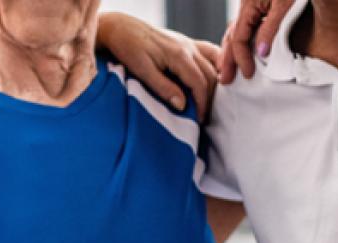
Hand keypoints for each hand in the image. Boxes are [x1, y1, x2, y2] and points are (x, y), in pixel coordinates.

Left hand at [97, 12, 220, 119]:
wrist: (121, 28)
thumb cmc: (128, 47)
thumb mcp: (142, 71)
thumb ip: (163, 87)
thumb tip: (182, 105)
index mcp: (179, 55)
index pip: (200, 83)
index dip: (202, 104)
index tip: (200, 120)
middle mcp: (188, 47)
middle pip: (210, 75)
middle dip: (209, 97)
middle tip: (203, 115)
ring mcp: (188, 43)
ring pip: (213, 64)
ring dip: (215, 83)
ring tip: (208, 101)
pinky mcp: (185, 42)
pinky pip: (209, 52)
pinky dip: (215, 65)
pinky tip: (216, 76)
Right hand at [218, 0, 293, 83]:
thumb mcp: (283, 6)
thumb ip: (270, 29)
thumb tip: (261, 53)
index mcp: (248, 4)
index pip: (238, 37)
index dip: (241, 58)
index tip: (247, 74)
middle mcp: (246, 4)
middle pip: (232, 36)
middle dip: (228, 59)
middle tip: (226, 79)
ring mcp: (251, 4)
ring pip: (237, 31)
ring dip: (233, 50)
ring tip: (229, 67)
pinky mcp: (258, 4)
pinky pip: (246, 26)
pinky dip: (243, 40)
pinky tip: (244, 49)